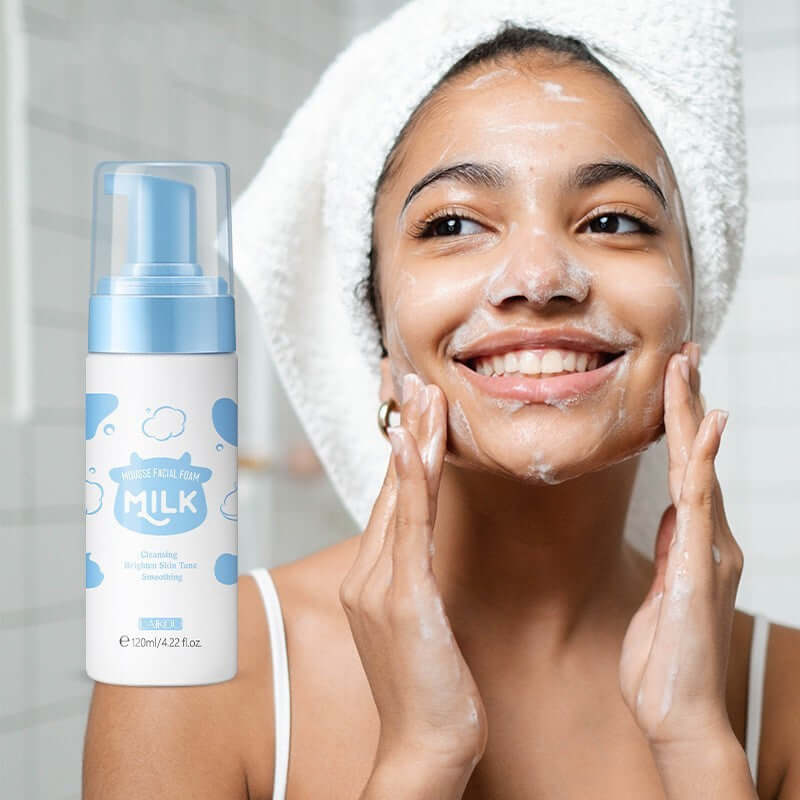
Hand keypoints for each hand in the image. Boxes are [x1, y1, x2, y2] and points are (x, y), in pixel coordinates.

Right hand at [339, 372, 487, 773]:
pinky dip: (411, 478)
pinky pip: (409, 525)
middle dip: (403, 428)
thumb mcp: (418, 626)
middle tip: (410, 378)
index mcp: (371, 578)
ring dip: (411, 439)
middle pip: (391, 486)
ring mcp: (379, 584)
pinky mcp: (402, 597)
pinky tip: (412, 441)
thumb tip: (422, 552)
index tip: (409, 408)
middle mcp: (367, 573)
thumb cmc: (428, 691)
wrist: (424, 748)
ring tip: (422, 392)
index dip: (401, 450)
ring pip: (399, 495)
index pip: (391, 499)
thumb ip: (414, 580)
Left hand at [619, 341, 742, 750]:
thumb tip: (674, 512)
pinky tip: (705, 424)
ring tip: (687, 366)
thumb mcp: (662, 592)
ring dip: (691, 414)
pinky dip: (701, 459)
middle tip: (684, 354)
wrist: (677, 713)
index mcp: (693, 542)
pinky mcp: (699, 564)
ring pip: (697, 465)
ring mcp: (707, 548)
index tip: (673, 383)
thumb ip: (673, 550)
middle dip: (688, 404)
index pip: (685, 469)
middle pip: (693, 456)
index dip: (678, 425)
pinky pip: (700, 500)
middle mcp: (707, 538)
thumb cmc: (666, 661)